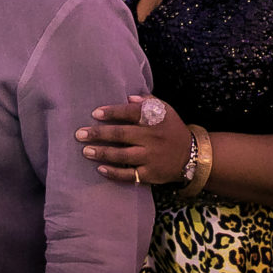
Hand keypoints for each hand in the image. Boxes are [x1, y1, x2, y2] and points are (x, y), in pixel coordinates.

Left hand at [75, 94, 190, 184]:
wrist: (192, 155)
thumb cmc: (172, 128)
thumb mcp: (165, 110)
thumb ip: (147, 101)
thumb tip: (128, 97)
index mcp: (154, 119)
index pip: (130, 113)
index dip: (112, 112)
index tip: (94, 113)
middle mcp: (152, 138)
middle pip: (121, 134)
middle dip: (99, 134)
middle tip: (79, 134)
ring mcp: (151, 157)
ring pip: (122, 155)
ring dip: (102, 153)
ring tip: (85, 151)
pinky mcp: (151, 174)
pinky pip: (130, 175)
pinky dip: (114, 173)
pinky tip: (100, 169)